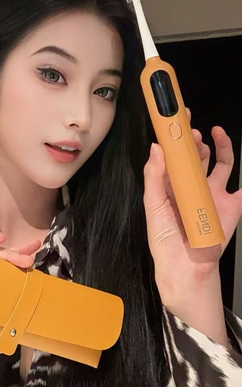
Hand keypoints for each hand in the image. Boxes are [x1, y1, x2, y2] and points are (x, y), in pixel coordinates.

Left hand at [143, 124, 241, 342]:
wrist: (186, 268)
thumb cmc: (166, 240)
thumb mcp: (153, 206)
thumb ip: (154, 177)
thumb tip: (156, 148)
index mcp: (172, 186)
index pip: (174, 156)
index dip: (176, 137)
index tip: (175, 119)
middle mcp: (193, 187)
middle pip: (197, 156)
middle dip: (195, 140)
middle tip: (192, 130)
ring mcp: (213, 195)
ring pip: (220, 164)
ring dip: (218, 147)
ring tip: (212, 134)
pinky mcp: (231, 206)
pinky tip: (237, 158)